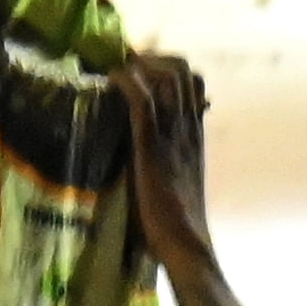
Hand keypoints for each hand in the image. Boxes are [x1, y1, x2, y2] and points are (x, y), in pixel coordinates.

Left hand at [120, 54, 209, 239]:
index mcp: (196, 136)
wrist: (186, 245)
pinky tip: (110, 81)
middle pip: (181, 70)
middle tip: (124, 71)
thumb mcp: (178, 182)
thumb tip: (143, 160)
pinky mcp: (152, 146)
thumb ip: (168, 162)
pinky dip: (125, 82)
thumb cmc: (176, 225)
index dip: (168, 69)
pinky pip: (142, 100)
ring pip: (165, 76)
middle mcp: (189, 128)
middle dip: (150, 60)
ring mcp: (173, 135)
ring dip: (138, 67)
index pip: (193, 84)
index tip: (142, 72)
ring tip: (116, 75)